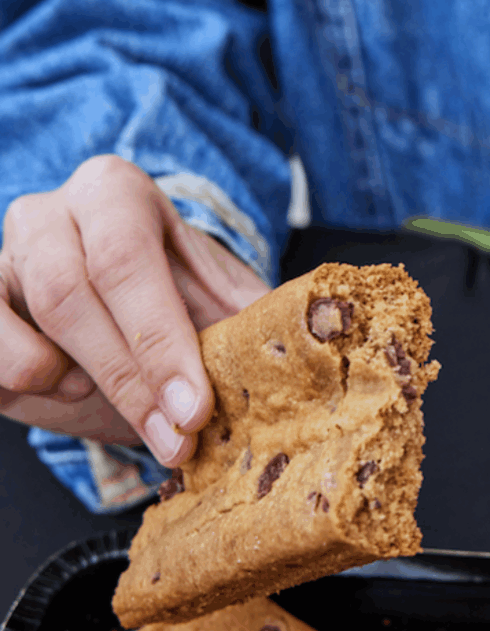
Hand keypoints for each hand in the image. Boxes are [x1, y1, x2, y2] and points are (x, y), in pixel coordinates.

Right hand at [0, 155, 269, 462]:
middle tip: (177, 438)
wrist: (124, 315)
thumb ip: (255, 317)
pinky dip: (23, 386)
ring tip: (116, 398)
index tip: (195, 408)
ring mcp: (0, 259)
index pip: (125, 259)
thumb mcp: (224, 301)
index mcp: (115, 192)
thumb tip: (316, 341)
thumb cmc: (181, 303)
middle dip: (130, 380)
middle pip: (68, 294)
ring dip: (70, 381)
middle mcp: (47, 213)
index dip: (159, 340)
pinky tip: (68, 389)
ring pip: (19, 328)